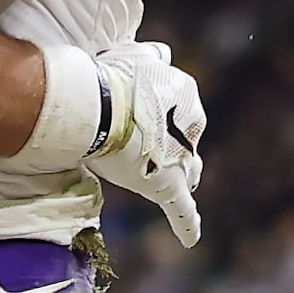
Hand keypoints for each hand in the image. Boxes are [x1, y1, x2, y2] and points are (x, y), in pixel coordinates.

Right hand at [73, 38, 206, 244]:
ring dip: (179, 177)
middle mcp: (191, 128)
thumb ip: (152, 56)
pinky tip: (192, 239)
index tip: (139, 117)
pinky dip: (187, 224)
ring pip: (187, 174)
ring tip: (167, 182)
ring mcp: (181, 160)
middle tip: (156, 152)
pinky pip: (182, 211)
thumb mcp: (136, 56)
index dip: (161, 117)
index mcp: (187, 95)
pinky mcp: (167, 186)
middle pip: (188, 145)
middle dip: (177, 150)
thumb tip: (162, 52)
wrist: (102, 105)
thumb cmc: (114, 78)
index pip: (180, 112)